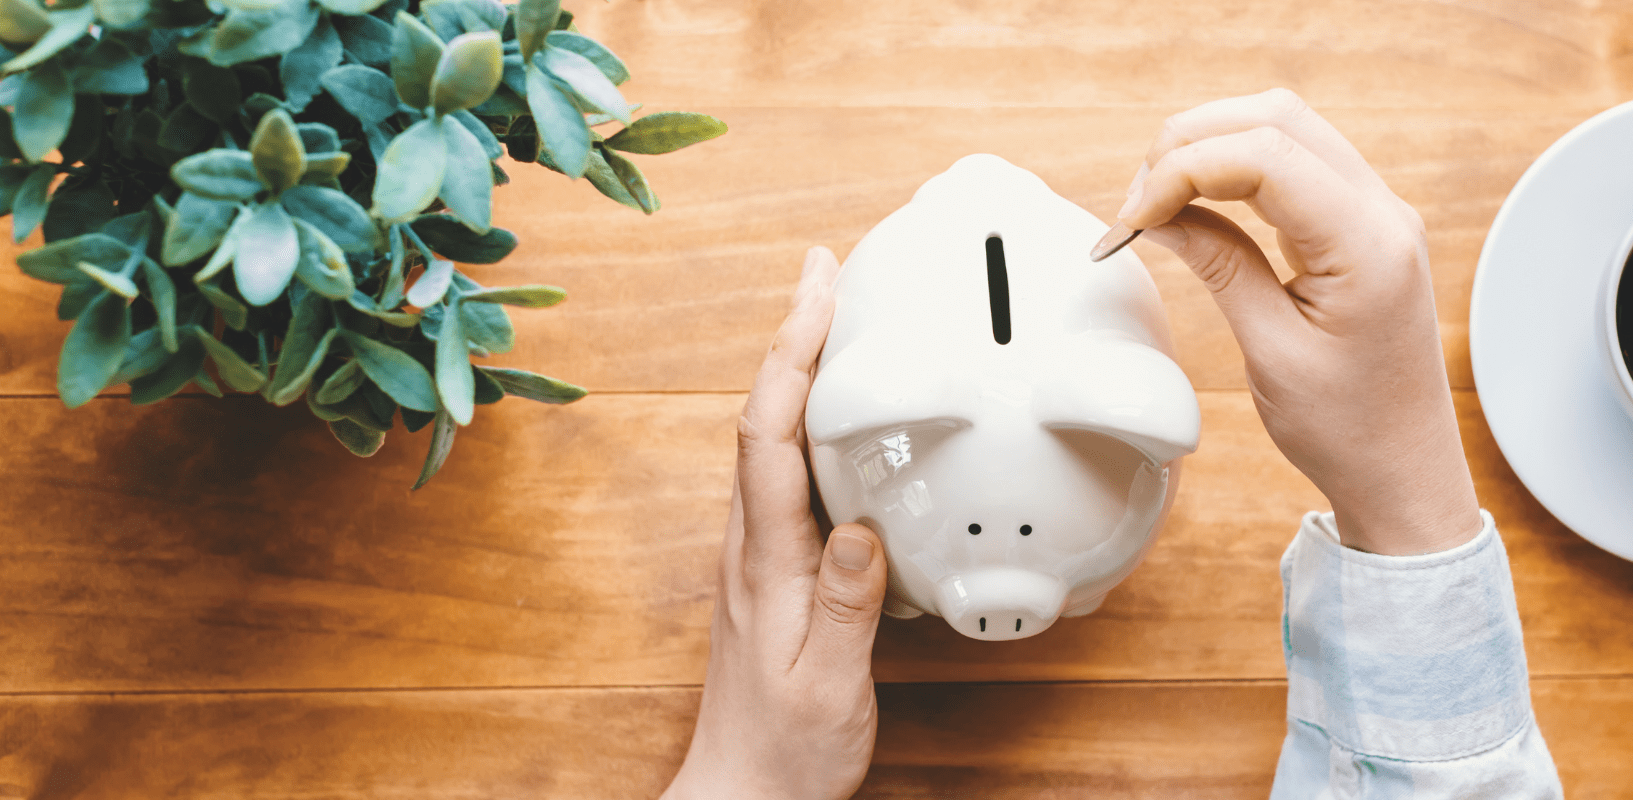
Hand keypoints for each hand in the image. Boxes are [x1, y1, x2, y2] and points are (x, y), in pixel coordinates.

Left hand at [665, 246, 888, 799]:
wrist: (747, 793)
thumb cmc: (786, 750)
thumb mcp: (829, 684)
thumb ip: (847, 607)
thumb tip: (862, 525)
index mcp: (764, 560)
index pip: (768, 435)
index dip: (792, 356)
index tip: (820, 291)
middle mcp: (754, 545)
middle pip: (764, 415)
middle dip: (793, 335)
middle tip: (828, 269)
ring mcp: (763, 554)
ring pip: (775, 438)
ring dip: (801, 369)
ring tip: (835, 313)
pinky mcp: (781, 569)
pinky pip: (793, 472)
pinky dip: (814, 420)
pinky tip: (846, 413)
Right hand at [1115, 89, 1480, 555]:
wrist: (1404, 470)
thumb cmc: (1349, 430)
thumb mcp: (1270, 352)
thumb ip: (1219, 265)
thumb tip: (1161, 213)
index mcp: (1369, 245)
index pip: (1265, 156)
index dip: (1183, 169)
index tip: (1134, 218)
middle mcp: (1385, 213)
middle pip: (1275, 119)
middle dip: (1191, 143)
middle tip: (1138, 203)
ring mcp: (1380, 213)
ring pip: (1286, 128)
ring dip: (1212, 147)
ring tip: (1159, 202)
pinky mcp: (1364, 225)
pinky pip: (1298, 163)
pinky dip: (1239, 168)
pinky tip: (1198, 203)